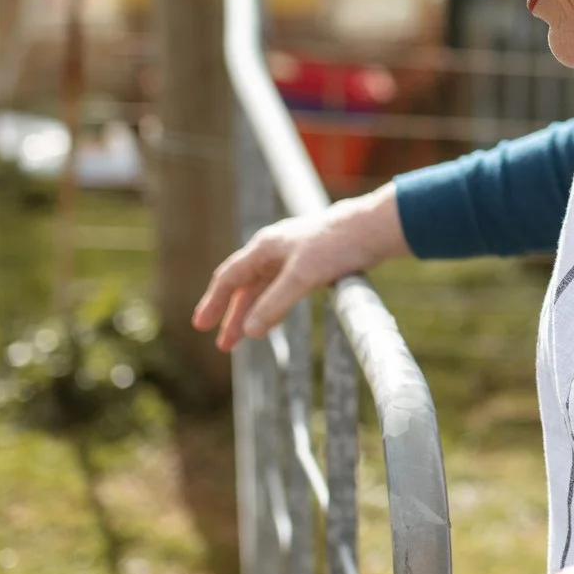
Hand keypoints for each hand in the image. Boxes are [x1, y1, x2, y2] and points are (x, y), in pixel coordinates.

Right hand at [191, 187, 409, 351]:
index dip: (213, 302)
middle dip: (232, 315)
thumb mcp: (302, 278)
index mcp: (264, 247)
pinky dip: (272, 307)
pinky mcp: (311, 265)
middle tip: (223, 344)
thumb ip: (274, 304)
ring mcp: (292, 257)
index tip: (201, 326)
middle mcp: (273, 250)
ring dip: (252, 314)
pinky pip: (281, 289)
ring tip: (242, 340)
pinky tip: (272, 322)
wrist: (372, 228)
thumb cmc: (336, 246)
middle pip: (244, 286)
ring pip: (263, 289)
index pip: (229, 278)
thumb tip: (250, 331)